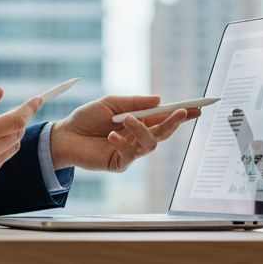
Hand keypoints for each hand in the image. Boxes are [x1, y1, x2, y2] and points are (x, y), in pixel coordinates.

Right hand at [0, 87, 42, 190]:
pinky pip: (3, 159)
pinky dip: (2, 148)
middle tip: (14, 110)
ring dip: (12, 135)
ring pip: (13, 147)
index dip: (30, 108)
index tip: (38, 99)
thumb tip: (0, 92)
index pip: (17, 119)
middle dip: (19, 119)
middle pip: (18, 133)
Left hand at [49, 95, 200, 172]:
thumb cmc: (87, 118)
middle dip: (175, 122)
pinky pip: (129, 156)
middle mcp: (137, 137)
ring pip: (150, 144)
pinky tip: (111, 136)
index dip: (181, 114)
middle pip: (163, 132)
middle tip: (182, 112)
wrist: (65, 135)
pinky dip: (122, 144)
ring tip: (125, 119)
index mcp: (138, 121)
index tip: (197, 108)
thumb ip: (134, 103)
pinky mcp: (118, 163)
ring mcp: (130, 151)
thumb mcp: (110, 103)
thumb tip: (159, 100)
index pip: (164, 117)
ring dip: (142, 130)